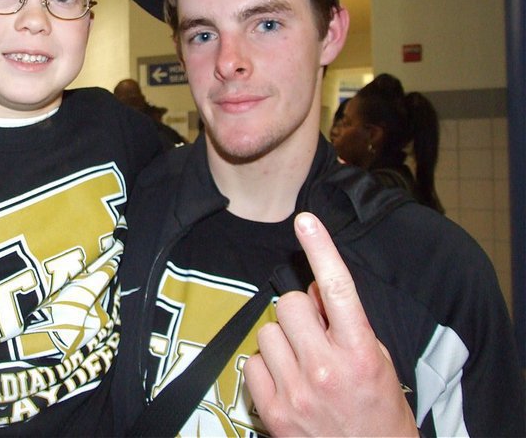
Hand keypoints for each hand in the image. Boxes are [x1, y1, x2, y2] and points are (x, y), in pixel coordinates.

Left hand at [243, 212, 416, 435]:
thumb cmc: (378, 410)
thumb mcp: (377, 360)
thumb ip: (345, 322)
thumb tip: (312, 289)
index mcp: (360, 352)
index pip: (337, 290)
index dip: (321, 251)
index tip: (306, 221)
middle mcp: (326, 369)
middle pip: (291, 304)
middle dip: (301, 314)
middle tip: (316, 334)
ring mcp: (297, 391)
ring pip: (269, 331)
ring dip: (283, 340)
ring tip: (303, 363)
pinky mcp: (273, 410)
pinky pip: (253, 362)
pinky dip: (268, 366)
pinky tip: (288, 382)